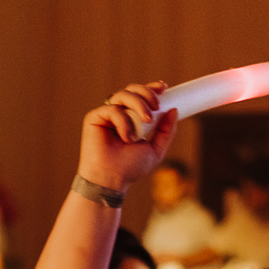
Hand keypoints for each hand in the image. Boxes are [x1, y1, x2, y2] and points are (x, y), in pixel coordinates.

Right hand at [77, 81, 177, 195]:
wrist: (112, 180)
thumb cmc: (130, 168)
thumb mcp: (156, 150)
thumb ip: (166, 132)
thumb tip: (173, 110)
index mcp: (132, 119)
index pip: (141, 96)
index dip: (151, 88)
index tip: (164, 88)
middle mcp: (119, 114)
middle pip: (133, 90)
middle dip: (147, 94)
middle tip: (155, 107)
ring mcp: (106, 116)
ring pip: (123, 95)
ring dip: (138, 104)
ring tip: (145, 121)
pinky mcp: (95, 118)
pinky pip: (112, 109)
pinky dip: (123, 121)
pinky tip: (126, 137)